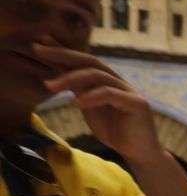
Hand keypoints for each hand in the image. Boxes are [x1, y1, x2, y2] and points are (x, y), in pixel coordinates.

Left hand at [36, 39, 163, 164]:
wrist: (139, 153)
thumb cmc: (115, 132)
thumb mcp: (90, 108)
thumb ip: (79, 91)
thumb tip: (56, 77)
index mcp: (107, 81)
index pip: (83, 62)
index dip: (62, 51)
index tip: (39, 43)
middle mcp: (118, 81)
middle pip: (90, 62)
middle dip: (63, 54)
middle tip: (38, 49)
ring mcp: (129, 91)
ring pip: (98, 76)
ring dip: (71, 78)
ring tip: (50, 85)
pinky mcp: (137, 103)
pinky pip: (110, 94)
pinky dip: (91, 97)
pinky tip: (75, 103)